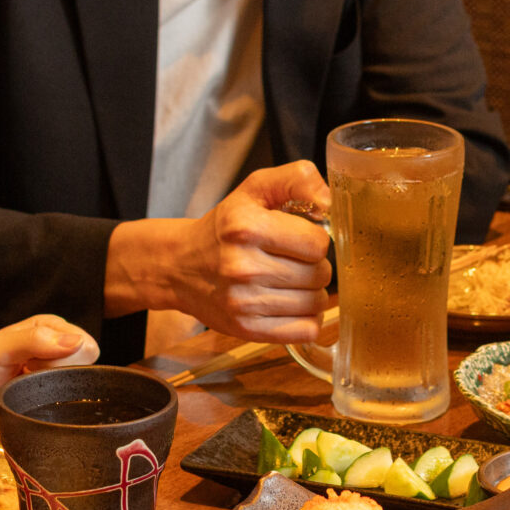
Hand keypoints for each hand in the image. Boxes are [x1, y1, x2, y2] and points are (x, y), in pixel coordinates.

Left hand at [0, 314, 98, 421]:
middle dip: (57, 373)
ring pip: (77, 381)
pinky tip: (30, 395)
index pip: (82, 344)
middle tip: (25, 373)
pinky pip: (68, 395)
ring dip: (52, 387)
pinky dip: (52, 399)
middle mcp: (55, 342)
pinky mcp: (49, 387)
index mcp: (47, 325)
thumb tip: (76, 342)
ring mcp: (52, 366)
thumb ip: (34, 341)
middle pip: (84, 363)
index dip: (60, 360)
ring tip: (25, 383)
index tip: (30, 364)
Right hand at [106, 162, 333, 343]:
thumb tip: (330, 202)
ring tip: (290, 281)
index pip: (318, 243)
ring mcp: (243, 302)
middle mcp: (243, 266)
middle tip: (294, 260)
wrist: (179, 266)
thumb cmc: (225, 226)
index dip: (315, 239)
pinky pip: (305, 330)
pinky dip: (306, 318)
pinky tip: (290, 304)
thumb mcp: (255, 189)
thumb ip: (297, 179)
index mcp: (246, 227)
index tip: (300, 238)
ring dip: (311, 292)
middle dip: (314, 265)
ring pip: (316, 303)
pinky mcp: (246, 329)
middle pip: (320, 274)